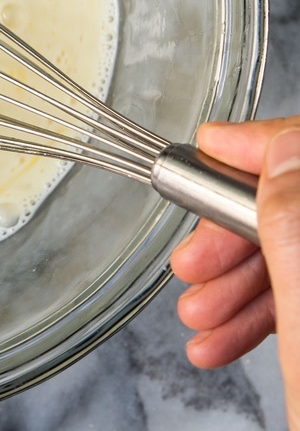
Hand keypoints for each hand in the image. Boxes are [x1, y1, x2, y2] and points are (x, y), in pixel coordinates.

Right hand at [171, 117, 299, 429]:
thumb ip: (296, 223)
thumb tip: (285, 149)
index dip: (262, 147)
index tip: (212, 149)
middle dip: (234, 237)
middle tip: (193, 262)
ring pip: (299, 258)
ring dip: (237, 283)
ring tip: (199, 314)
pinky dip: (258, 314)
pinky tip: (221, 334)